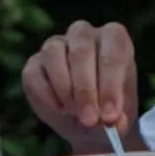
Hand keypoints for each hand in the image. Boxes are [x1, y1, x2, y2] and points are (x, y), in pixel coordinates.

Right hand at [23, 21, 139, 151]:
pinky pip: (34, 73)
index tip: (110, 115)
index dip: (111, 83)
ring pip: (53, 53)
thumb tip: (113, 120)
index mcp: (114, 38)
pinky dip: (46, 97)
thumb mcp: (120, 117)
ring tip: (74, 112)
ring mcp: (56, 45)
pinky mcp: (34, 63)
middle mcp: (84, 34)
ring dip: (64, 88)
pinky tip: (60, 111)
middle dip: (85, 89)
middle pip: (82, 50)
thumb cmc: (109, 110)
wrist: (88, 121)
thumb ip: (119, 117)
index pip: (114, 49)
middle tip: (89, 119)